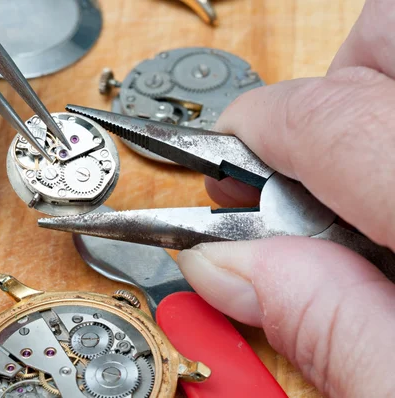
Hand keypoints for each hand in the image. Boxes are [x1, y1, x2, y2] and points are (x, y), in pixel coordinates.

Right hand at [177, 1, 394, 395]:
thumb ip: (325, 332)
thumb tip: (224, 269)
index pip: (324, 120)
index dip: (247, 144)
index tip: (215, 179)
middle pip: (381, 41)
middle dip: (321, 96)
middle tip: (303, 175)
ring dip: (361, 102)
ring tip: (356, 187)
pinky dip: (388, 123)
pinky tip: (387, 193)